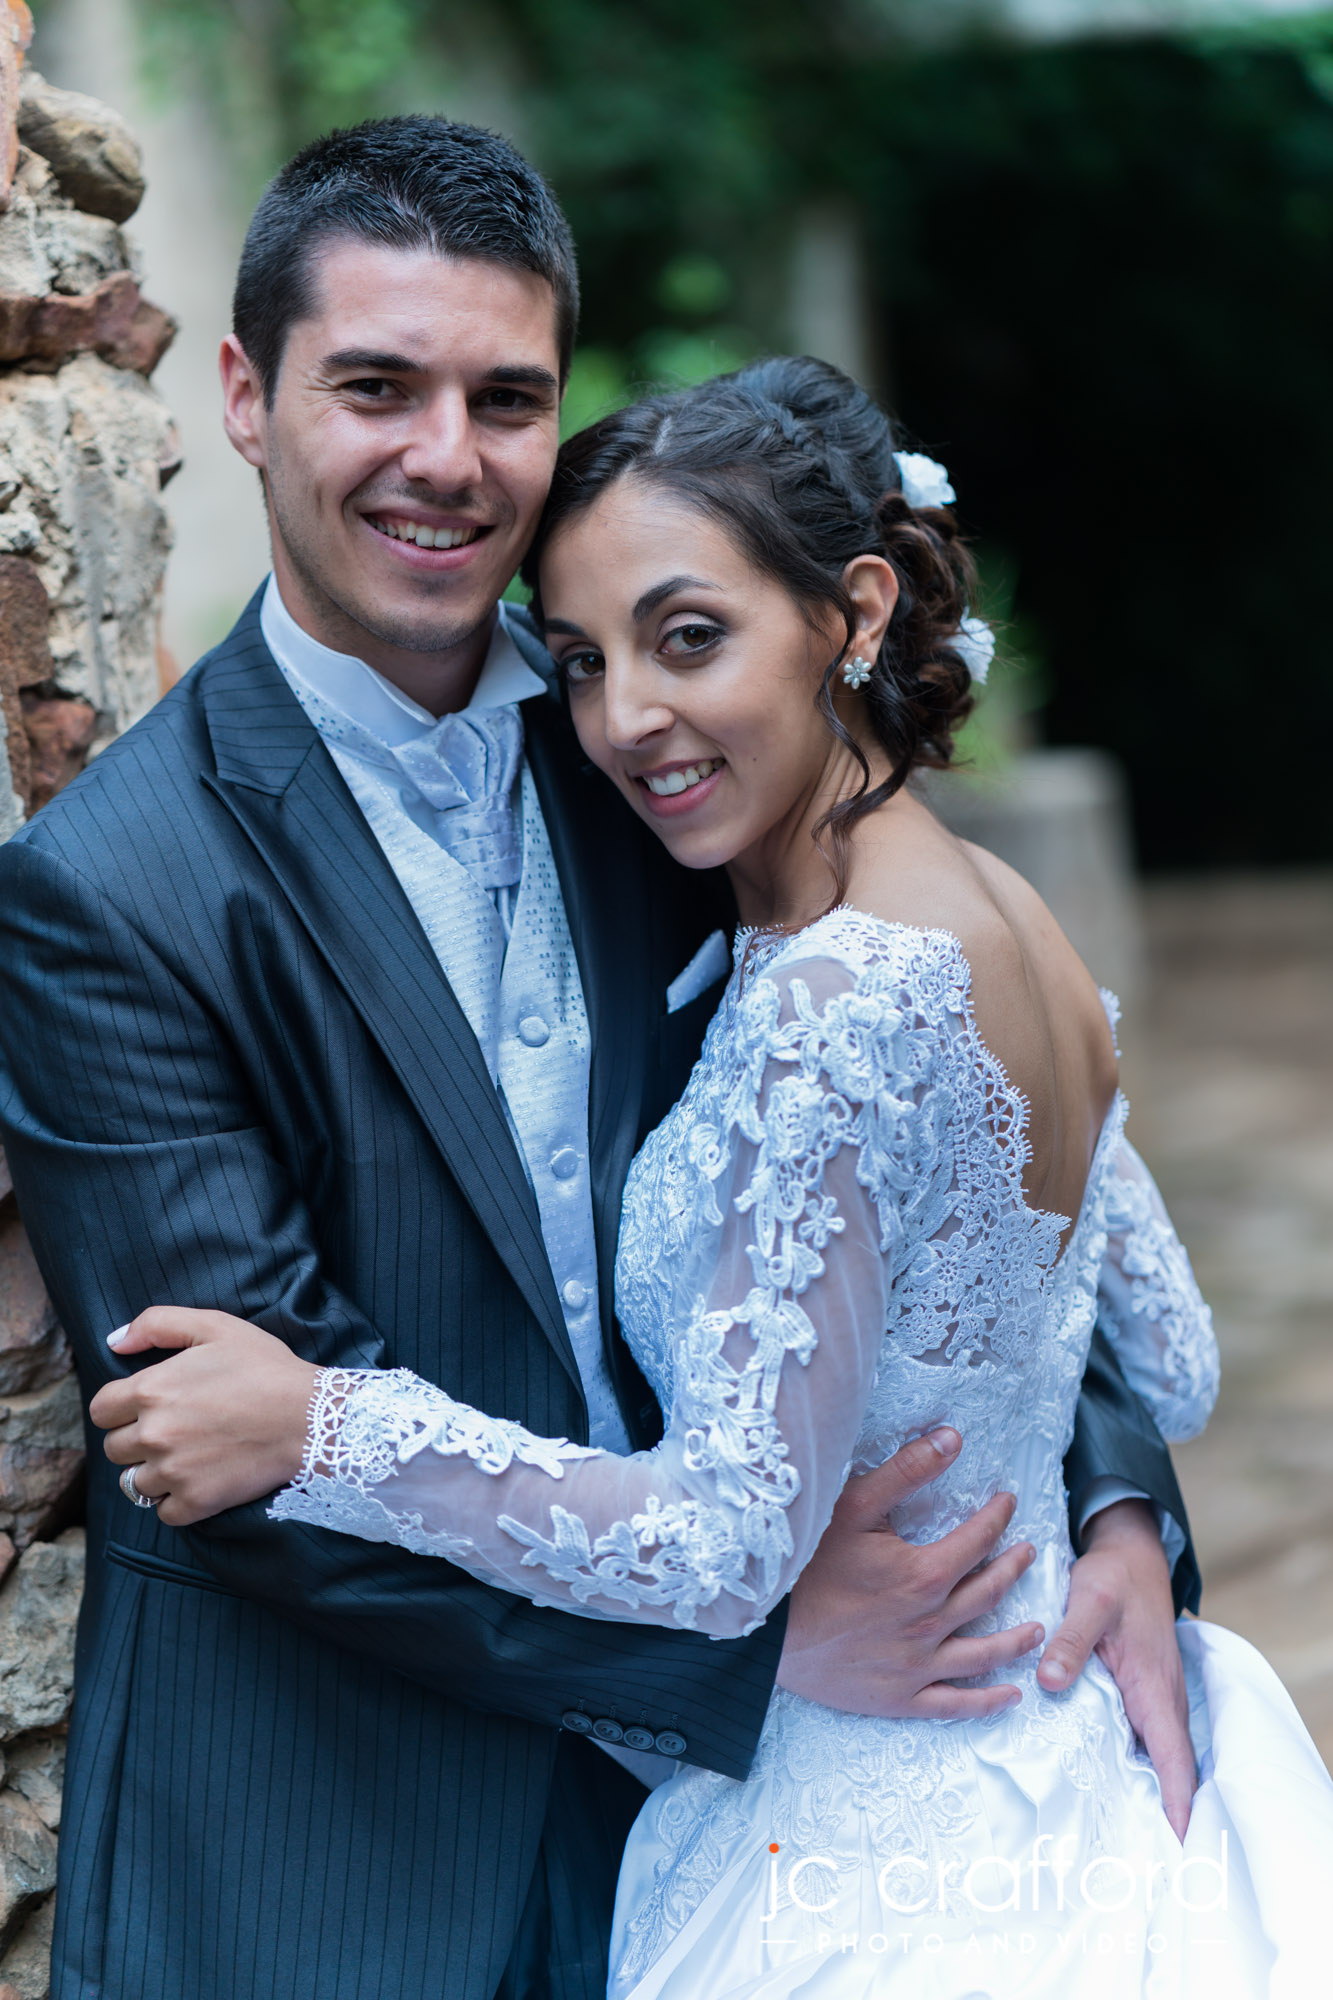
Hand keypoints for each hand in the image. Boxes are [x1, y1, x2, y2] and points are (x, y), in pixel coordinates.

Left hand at [89, 1308, 318, 1526]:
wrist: (310, 1417)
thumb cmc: (265, 1368)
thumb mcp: (216, 1326)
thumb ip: (158, 1323)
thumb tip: (115, 1342)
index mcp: (151, 1389)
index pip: (101, 1410)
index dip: (121, 1408)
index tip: (145, 1408)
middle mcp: (153, 1433)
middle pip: (114, 1449)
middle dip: (136, 1440)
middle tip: (174, 1431)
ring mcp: (173, 1471)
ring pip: (135, 1483)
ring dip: (155, 1472)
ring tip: (187, 1458)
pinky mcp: (196, 1502)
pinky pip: (164, 1513)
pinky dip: (177, 1502)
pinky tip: (199, 1481)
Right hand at [777, 1428, 1042, 1719]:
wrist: (764, 1630)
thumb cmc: (805, 1561)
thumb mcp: (853, 1503)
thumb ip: (907, 1470)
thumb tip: (953, 1438)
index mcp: (924, 1575)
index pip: (977, 1541)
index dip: (997, 1518)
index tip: (1008, 1503)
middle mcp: (930, 1623)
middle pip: (986, 1593)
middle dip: (1011, 1570)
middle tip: (1028, 1555)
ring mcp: (916, 1666)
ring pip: (982, 1654)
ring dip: (1014, 1640)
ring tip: (1037, 1629)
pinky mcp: (898, 1699)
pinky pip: (953, 1705)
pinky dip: (986, 1702)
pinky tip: (1009, 1695)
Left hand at [1037, 1497, 1194, 1838]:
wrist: (1130, 1556)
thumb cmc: (1114, 1578)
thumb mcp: (1090, 1599)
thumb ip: (1070, 1638)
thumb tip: (1050, 1680)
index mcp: (1154, 1687)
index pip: (1174, 1758)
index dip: (1176, 1804)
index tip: (1176, 1847)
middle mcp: (1160, 1702)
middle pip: (1166, 1771)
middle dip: (1156, 1816)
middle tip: (1131, 1864)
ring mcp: (1151, 1701)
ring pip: (1152, 1758)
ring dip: (1141, 1796)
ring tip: (1110, 1843)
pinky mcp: (1137, 1695)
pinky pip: (1138, 1740)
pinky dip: (1127, 1768)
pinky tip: (1097, 1789)